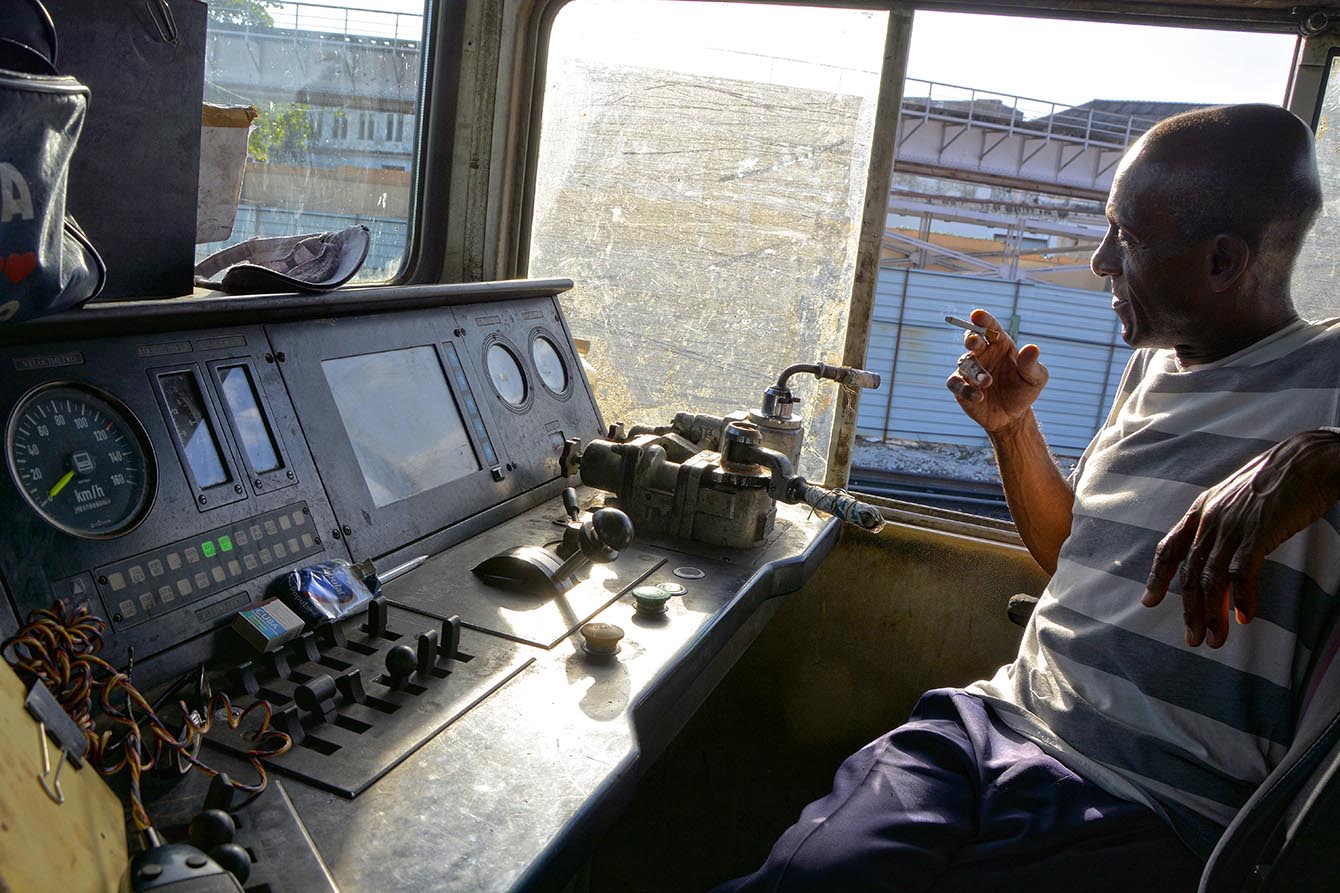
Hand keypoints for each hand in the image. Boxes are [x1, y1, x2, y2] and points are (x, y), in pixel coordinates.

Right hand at [945, 309, 1048, 434]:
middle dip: (970, 338)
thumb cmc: (1024, 390)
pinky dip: (965, 389)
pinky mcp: (960, 388)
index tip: (977, 315)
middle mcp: (982, 354)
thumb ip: (1031, 363)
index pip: (990, 328)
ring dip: (976, 372)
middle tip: (974, 341)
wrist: (1012, 416)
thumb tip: (1032, 348)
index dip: (983, 320)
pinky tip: (978, 397)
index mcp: (1000, 345)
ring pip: (964, 363)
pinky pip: (955, 384)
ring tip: (988, 382)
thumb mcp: (1035, 378)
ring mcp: (969, 370)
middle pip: (971, 339)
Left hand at [1143, 429, 1339, 647]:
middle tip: (1193, 640)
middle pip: (1190, 572)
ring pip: (1211, 578)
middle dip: (1190, 610)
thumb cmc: (1279, 481)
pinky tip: (1244, 616)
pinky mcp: (1258, 531)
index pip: (1171, 548)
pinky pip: (1241, 570)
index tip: (1149, 602)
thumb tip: (1222, 554)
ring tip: (1216, 640)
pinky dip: (1241, 596)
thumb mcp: (1239, 500)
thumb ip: (1225, 525)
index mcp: (1203, 510)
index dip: (1158, 577)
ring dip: (1213, 614)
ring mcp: (1233, 525)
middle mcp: (1211, 518)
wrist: (1310, 458)